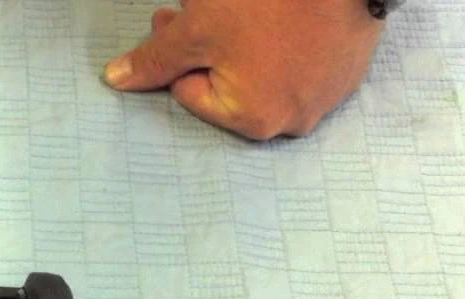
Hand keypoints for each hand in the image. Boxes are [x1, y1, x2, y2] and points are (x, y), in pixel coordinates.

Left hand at [103, 0, 383, 139]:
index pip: (188, 90)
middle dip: (204, 48)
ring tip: (242, 10)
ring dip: (242, 45)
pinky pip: (302, 63)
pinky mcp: (348, 70)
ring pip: (264, 73)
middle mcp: (292, 121)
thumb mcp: (198, 28)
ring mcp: (326, 97)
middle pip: (227, 85)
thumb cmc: (268, 3)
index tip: (170, 16)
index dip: (173, 51)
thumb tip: (116, 80)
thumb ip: (155, 59)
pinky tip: (279, 15)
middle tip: (197, 9)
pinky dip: (283, 43)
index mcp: (252, 120)